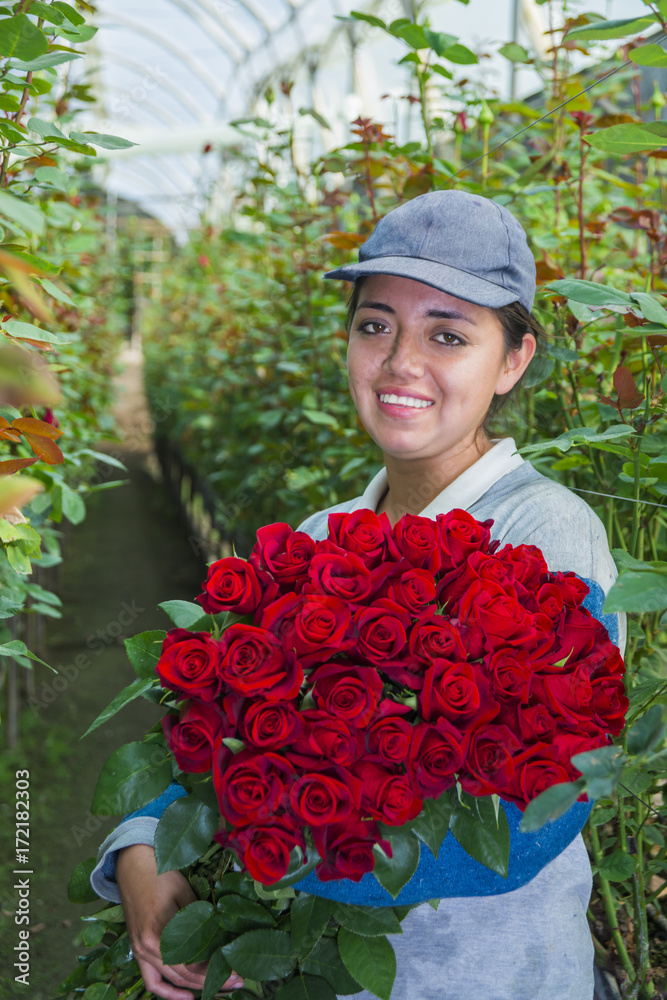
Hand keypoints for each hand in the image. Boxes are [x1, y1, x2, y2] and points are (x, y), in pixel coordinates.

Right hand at [116, 844, 243, 999]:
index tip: (236, 972)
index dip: (216, 970)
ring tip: (219, 987)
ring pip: (171, 980)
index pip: (193, 963)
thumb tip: (220, 944)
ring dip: (195, 986)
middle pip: (184, 975)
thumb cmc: (162, 874)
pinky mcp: (138, 951)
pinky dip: (167, 992)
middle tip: (236, 981)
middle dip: (211, 981)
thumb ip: (199, 921)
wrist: (133, 864)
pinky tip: (186, 996)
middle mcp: (147, 948)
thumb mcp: (185, 894)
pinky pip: (152, 981)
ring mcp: (140, 952)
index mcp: (159, 934)